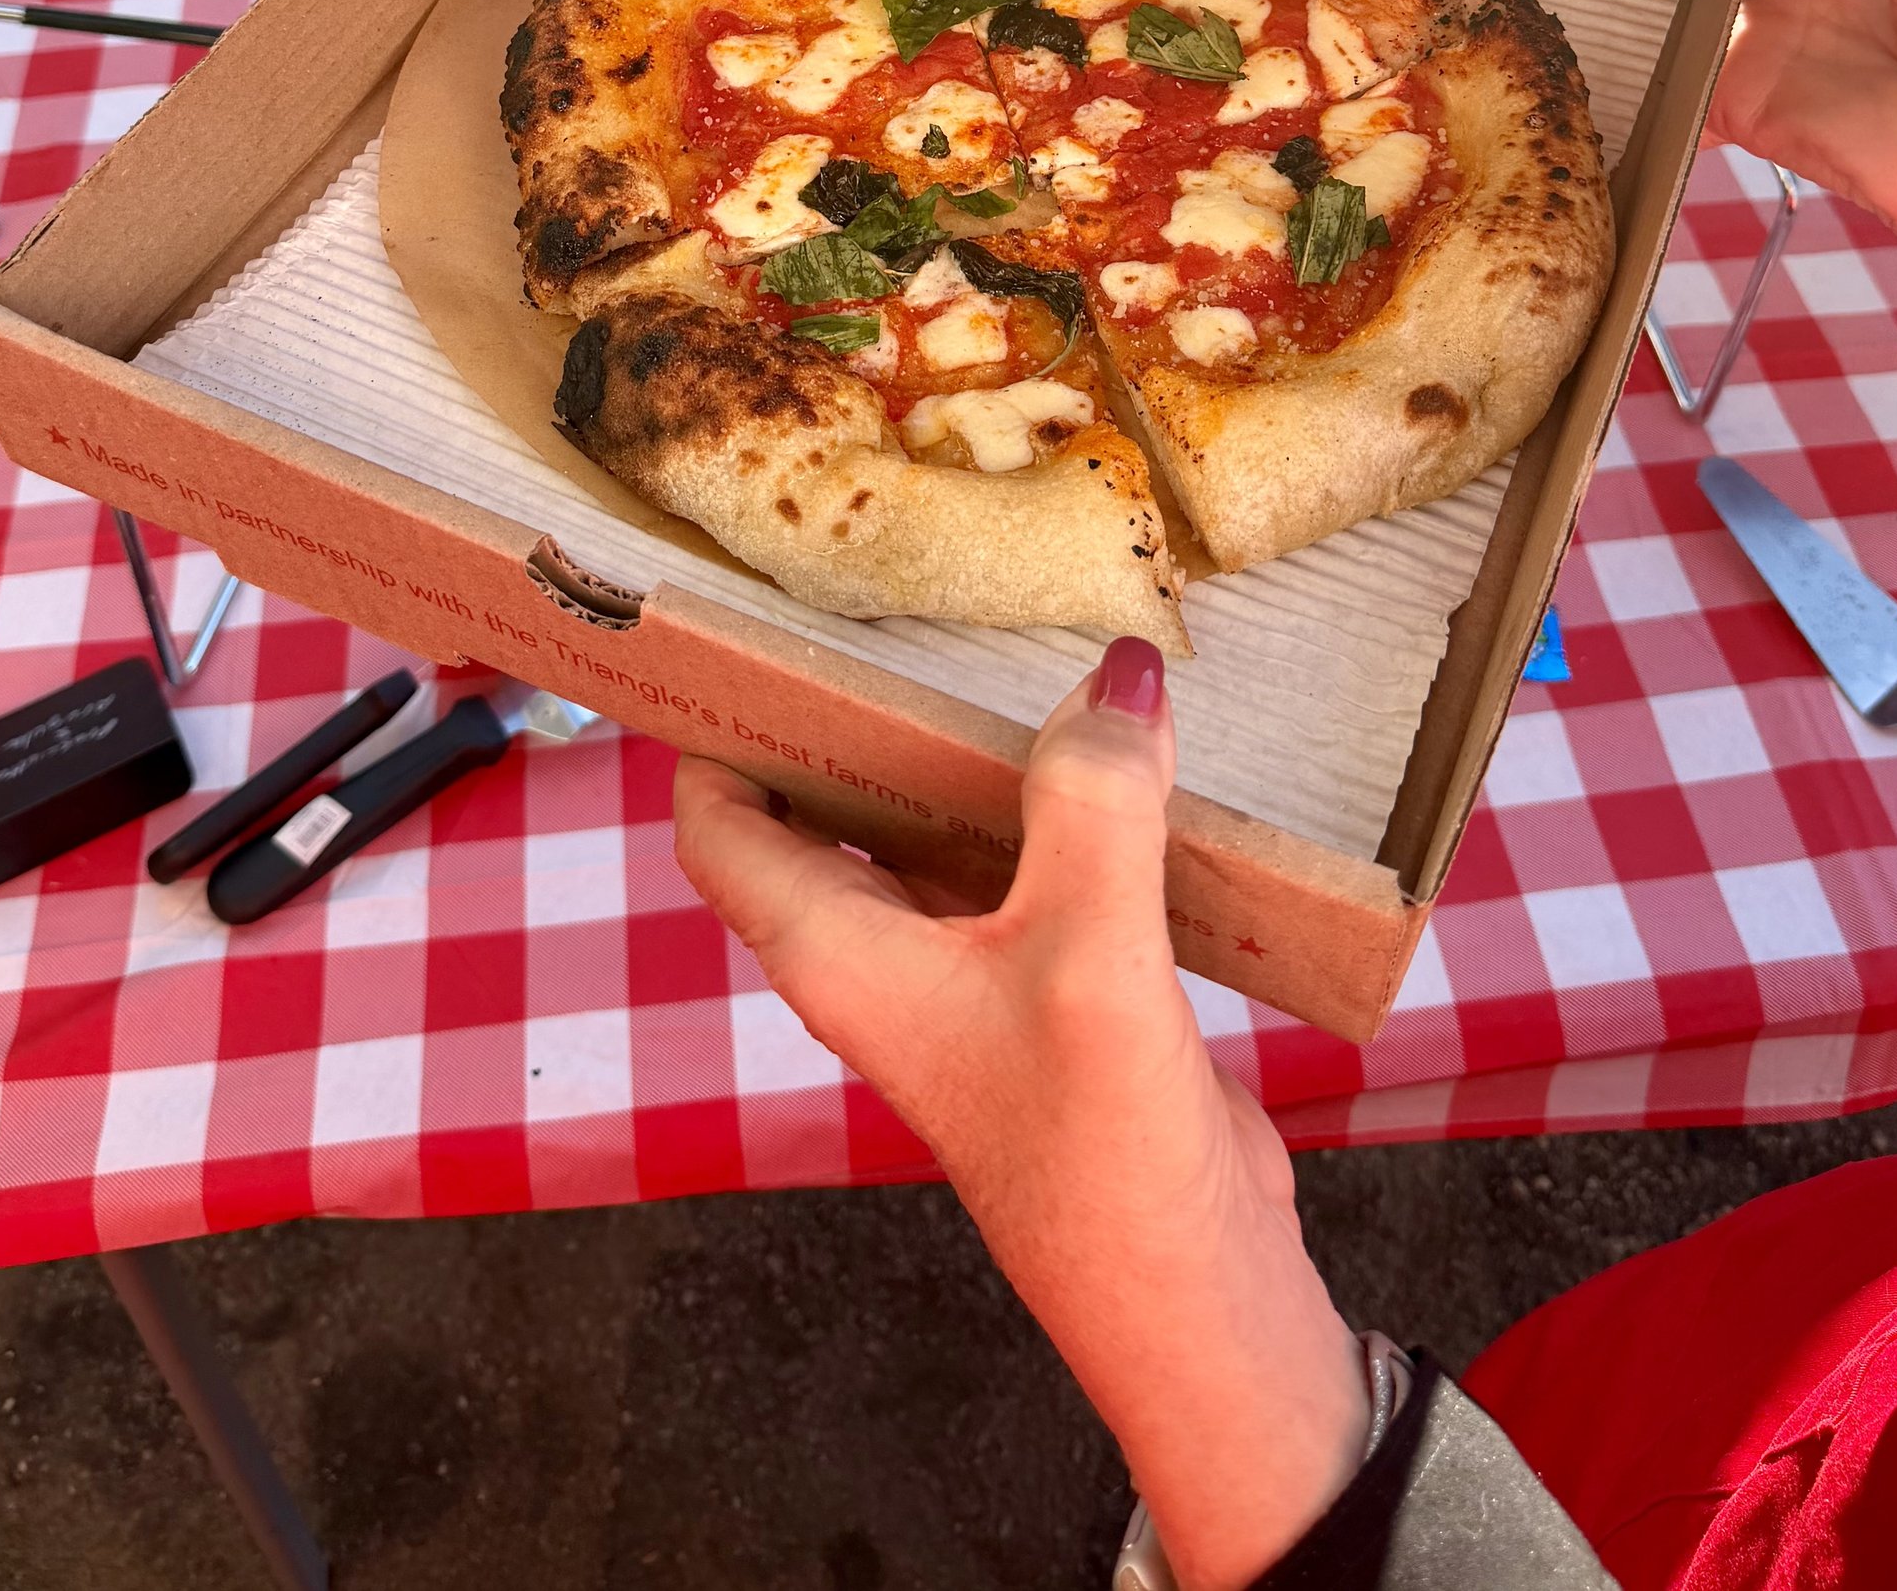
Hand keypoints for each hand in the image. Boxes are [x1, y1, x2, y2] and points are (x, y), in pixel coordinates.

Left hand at [673, 643, 1370, 1590]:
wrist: (1186, 1294)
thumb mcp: (1089, 955)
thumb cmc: (1097, 1150)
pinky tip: (1119, 749)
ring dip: (960, 754)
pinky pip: (1028, 866)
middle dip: (849, 715)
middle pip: (828, 813)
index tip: (731, 632)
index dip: (710, 731)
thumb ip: (1094, 804)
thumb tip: (1120, 673)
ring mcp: (969, 977)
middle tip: (881, 602)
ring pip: (933, 834)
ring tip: (1001, 645)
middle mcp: (886, 961)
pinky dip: (1052, 805)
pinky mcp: (1053, 989)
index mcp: (840, 954)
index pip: (722, 826)